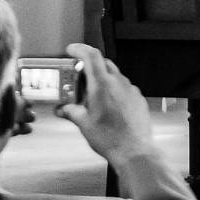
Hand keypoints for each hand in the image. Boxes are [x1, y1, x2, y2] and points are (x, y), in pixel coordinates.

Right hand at [57, 42, 157, 164]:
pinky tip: (106, 105)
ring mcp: (131, 90)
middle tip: (77, 76)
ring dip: (101, 79)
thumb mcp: (83, 124)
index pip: (91, 56)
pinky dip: (113, 90)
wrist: (134, 151)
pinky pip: (124, 87)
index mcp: (103, 86)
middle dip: (89, 66)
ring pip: (114, 75)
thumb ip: (71, 112)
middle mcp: (119, 83)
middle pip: (103, 64)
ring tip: (90, 95)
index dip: (80, 49)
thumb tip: (62, 109)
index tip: (71, 50)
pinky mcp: (138, 99)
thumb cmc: (110, 138)